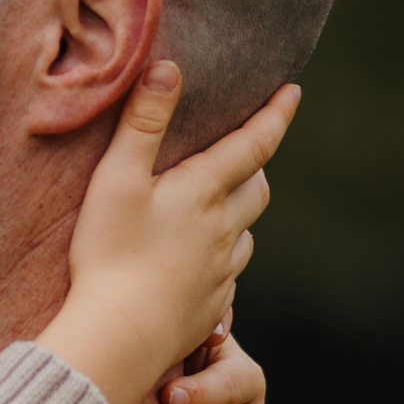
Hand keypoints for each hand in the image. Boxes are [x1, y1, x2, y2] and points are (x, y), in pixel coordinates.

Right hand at [38, 64, 299, 403]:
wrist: (119, 335)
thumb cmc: (110, 254)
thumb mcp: (116, 179)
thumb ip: (143, 122)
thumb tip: (169, 68)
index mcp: (204, 192)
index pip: (254, 144)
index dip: (276, 115)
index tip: (293, 91)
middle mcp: (224, 229)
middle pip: (258, 189)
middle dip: (256, 166)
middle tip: (246, 153)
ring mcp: (221, 272)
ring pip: (245, 234)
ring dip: (239, 215)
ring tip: (217, 211)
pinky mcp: (211, 305)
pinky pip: (229, 275)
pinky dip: (221, 259)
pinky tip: (198, 265)